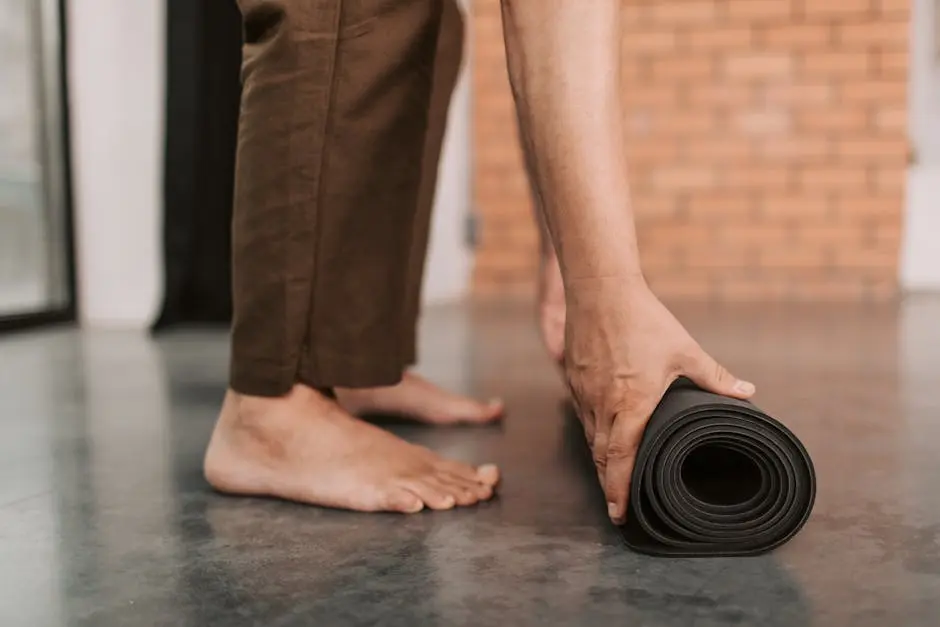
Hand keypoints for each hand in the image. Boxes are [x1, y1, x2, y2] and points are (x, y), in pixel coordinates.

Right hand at [563, 275, 754, 523]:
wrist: (600, 289)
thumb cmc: (643, 319)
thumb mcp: (685, 350)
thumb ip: (715, 376)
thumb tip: (747, 392)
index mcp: (632, 403)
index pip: (621, 459)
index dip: (619, 490)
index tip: (619, 513)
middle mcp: (603, 403)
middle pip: (601, 456)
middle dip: (609, 485)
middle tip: (616, 508)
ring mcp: (584, 391)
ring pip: (590, 436)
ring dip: (600, 460)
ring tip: (612, 477)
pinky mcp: (573, 377)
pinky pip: (583, 413)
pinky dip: (592, 430)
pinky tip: (601, 433)